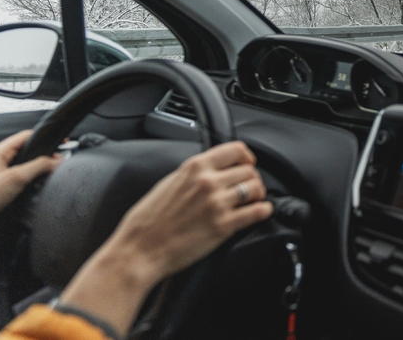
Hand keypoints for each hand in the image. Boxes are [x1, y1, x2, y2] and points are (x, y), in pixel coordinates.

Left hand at [0, 130, 58, 250]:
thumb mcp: (15, 179)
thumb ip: (38, 166)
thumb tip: (55, 161)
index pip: (25, 136)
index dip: (45, 138)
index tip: (59, 143)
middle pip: (24, 152)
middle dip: (40, 157)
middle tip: (54, 164)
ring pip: (19, 167)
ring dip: (32, 172)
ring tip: (41, 178)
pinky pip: (13, 181)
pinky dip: (23, 184)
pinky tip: (28, 191)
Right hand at [59, 141, 272, 335]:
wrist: (139, 251)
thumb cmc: (147, 222)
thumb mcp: (168, 183)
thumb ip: (192, 173)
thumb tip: (210, 169)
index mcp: (194, 168)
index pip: (236, 150)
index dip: (247, 157)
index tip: (248, 163)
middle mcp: (208, 182)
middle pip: (250, 170)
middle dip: (252, 179)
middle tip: (248, 187)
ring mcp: (217, 204)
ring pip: (256, 188)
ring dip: (258, 194)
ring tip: (253, 200)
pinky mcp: (224, 226)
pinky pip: (257, 212)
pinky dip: (264, 210)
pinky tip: (261, 212)